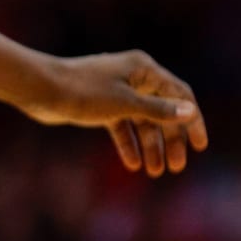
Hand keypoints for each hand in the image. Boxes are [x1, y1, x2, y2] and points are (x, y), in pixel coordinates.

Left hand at [22, 50, 208, 176]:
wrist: (40, 89)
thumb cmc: (83, 91)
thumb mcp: (124, 103)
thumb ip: (157, 110)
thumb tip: (189, 112)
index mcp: (143, 69)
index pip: (179, 95)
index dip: (192, 121)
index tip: (200, 146)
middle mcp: (133, 78)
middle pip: (161, 111)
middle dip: (169, 140)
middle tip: (176, 167)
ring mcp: (116, 92)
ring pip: (141, 122)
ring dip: (150, 146)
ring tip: (155, 172)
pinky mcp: (100, 106)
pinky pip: (121, 126)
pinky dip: (128, 144)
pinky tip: (132, 164)